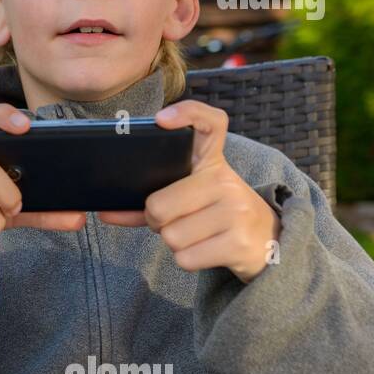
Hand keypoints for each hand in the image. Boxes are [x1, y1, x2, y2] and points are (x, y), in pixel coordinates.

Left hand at [98, 100, 280, 282]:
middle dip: (156, 221)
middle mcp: (227, 181)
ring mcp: (236, 211)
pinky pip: (185, 258)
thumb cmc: (215, 217)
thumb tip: (105, 213)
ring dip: (175, 242)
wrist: (268, 244)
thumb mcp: (192, 198)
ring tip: (198, 235)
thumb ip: (148, 200)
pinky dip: (187, 259)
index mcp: (213, 163)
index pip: (211, 123)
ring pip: (171, 236)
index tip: (161, 119)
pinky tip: (207, 250)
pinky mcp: (239, 243)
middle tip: (177, 220)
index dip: (187, 113)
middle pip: (159, 205)